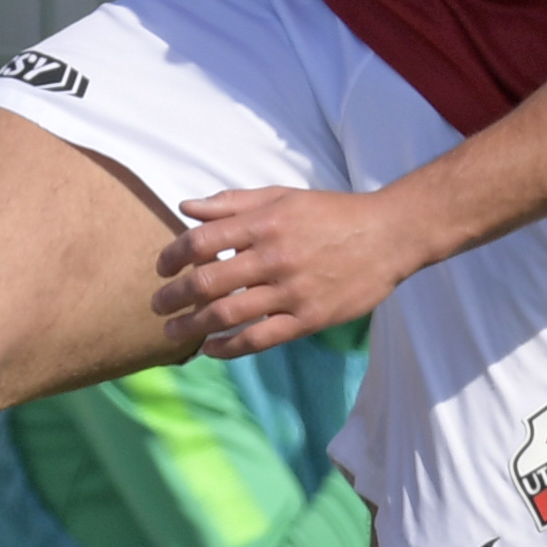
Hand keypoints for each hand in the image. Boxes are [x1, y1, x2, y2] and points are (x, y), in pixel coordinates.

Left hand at [158, 185, 427, 357]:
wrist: (389, 234)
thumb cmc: (333, 214)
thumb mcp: (283, 197)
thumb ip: (233, 203)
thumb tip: (186, 207)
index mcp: (265, 223)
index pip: (202, 241)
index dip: (173, 255)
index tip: (162, 267)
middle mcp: (274, 257)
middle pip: (207, 281)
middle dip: (174, 296)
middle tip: (157, 305)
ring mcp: (292, 290)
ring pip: (227, 314)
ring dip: (192, 326)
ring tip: (172, 333)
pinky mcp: (309, 318)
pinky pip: (259, 339)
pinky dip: (228, 347)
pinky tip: (210, 349)